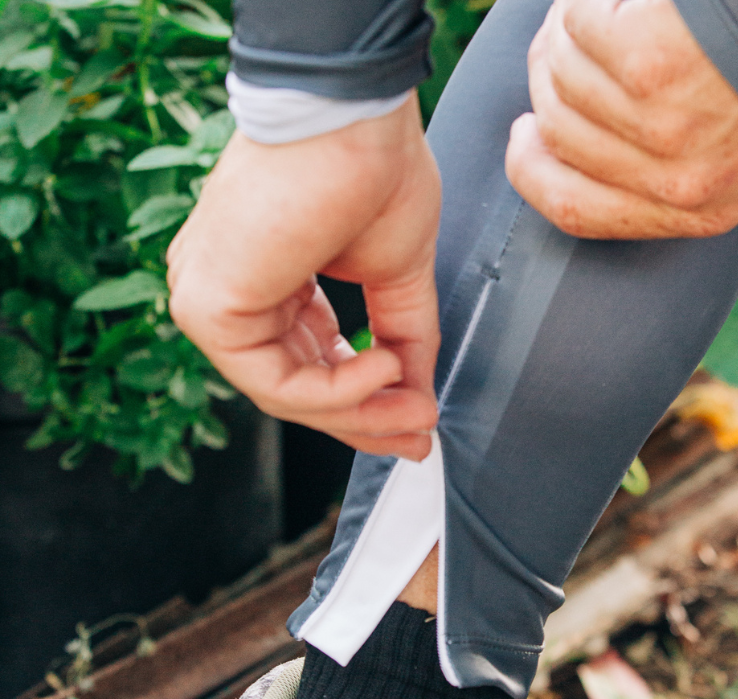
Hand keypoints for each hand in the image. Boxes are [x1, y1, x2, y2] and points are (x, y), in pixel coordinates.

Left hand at [167, 95, 440, 460]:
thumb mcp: (396, 275)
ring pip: (287, 394)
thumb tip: (419, 398)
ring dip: (360, 410)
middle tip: (417, 434)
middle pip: (296, 389)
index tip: (416, 418)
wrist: (347, 116)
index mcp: (266, 279)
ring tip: (413, 402)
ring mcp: (212, 301)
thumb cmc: (365, 165)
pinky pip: (278, 383)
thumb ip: (402, 340)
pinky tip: (384, 368)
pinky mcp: (208, 309)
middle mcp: (233, 292)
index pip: (309, 365)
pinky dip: (339, 389)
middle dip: (366, 421)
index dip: (366, 401)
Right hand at [505, 0, 737, 240]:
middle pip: (558, 137)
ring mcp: (662, 127)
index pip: (574, 211)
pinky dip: (586, 0)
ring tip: (607, 11)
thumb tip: (567, 158)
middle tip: (568, 43)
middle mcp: (678, 183)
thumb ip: (659, 175)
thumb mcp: (735, 153)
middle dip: (550, 82)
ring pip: (560, 80)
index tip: (523, 137)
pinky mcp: (650, 66)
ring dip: (570, 33)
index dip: (532, 172)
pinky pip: (576, 29)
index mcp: (698, 210)